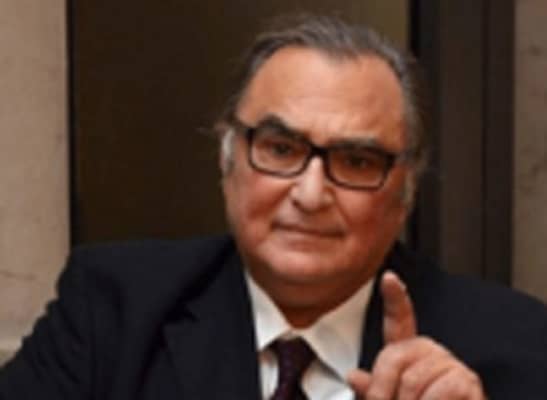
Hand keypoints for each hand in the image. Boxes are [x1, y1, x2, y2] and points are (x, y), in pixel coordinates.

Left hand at [347, 271, 484, 399]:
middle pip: (393, 358)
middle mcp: (430, 353)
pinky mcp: (467, 381)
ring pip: (411, 381)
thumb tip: (354, 376)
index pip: (400, 320)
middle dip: (383, 392)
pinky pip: (437, 393)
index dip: (394, 297)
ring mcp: (450, 364)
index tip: (389, 278)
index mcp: (409, 354)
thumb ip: (373, 389)